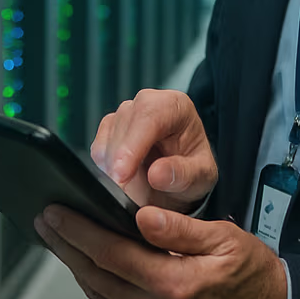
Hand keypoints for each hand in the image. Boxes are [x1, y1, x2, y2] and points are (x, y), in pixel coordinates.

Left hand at [34, 204, 287, 298]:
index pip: (111, 255)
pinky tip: (84, 260)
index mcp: (174, 286)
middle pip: (96, 276)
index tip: (55, 211)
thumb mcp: (223, 238)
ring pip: (99, 293)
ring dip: (74, 264)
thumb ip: (179, 227)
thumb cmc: (250, 271)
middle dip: (66, 245)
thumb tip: (142, 215)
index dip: (78, 231)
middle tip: (44, 219)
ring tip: (56, 236)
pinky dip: (94, 281)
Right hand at [90, 89, 217, 212]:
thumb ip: (183, 174)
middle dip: (121, 163)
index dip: (132, 146)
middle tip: (129, 195)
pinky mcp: (109, 129)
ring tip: (138, 190)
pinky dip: (107, 170)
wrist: (181, 175)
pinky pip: (98, 151)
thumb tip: (156, 174)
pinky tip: (126, 180)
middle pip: (123, 127)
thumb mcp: (201, 177)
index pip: (148, 116)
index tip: (122, 174)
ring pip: (107, 140)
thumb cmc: (193, 170)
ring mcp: (125, 114)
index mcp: (175, 106)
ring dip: (115, 170)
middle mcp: (147, 103)